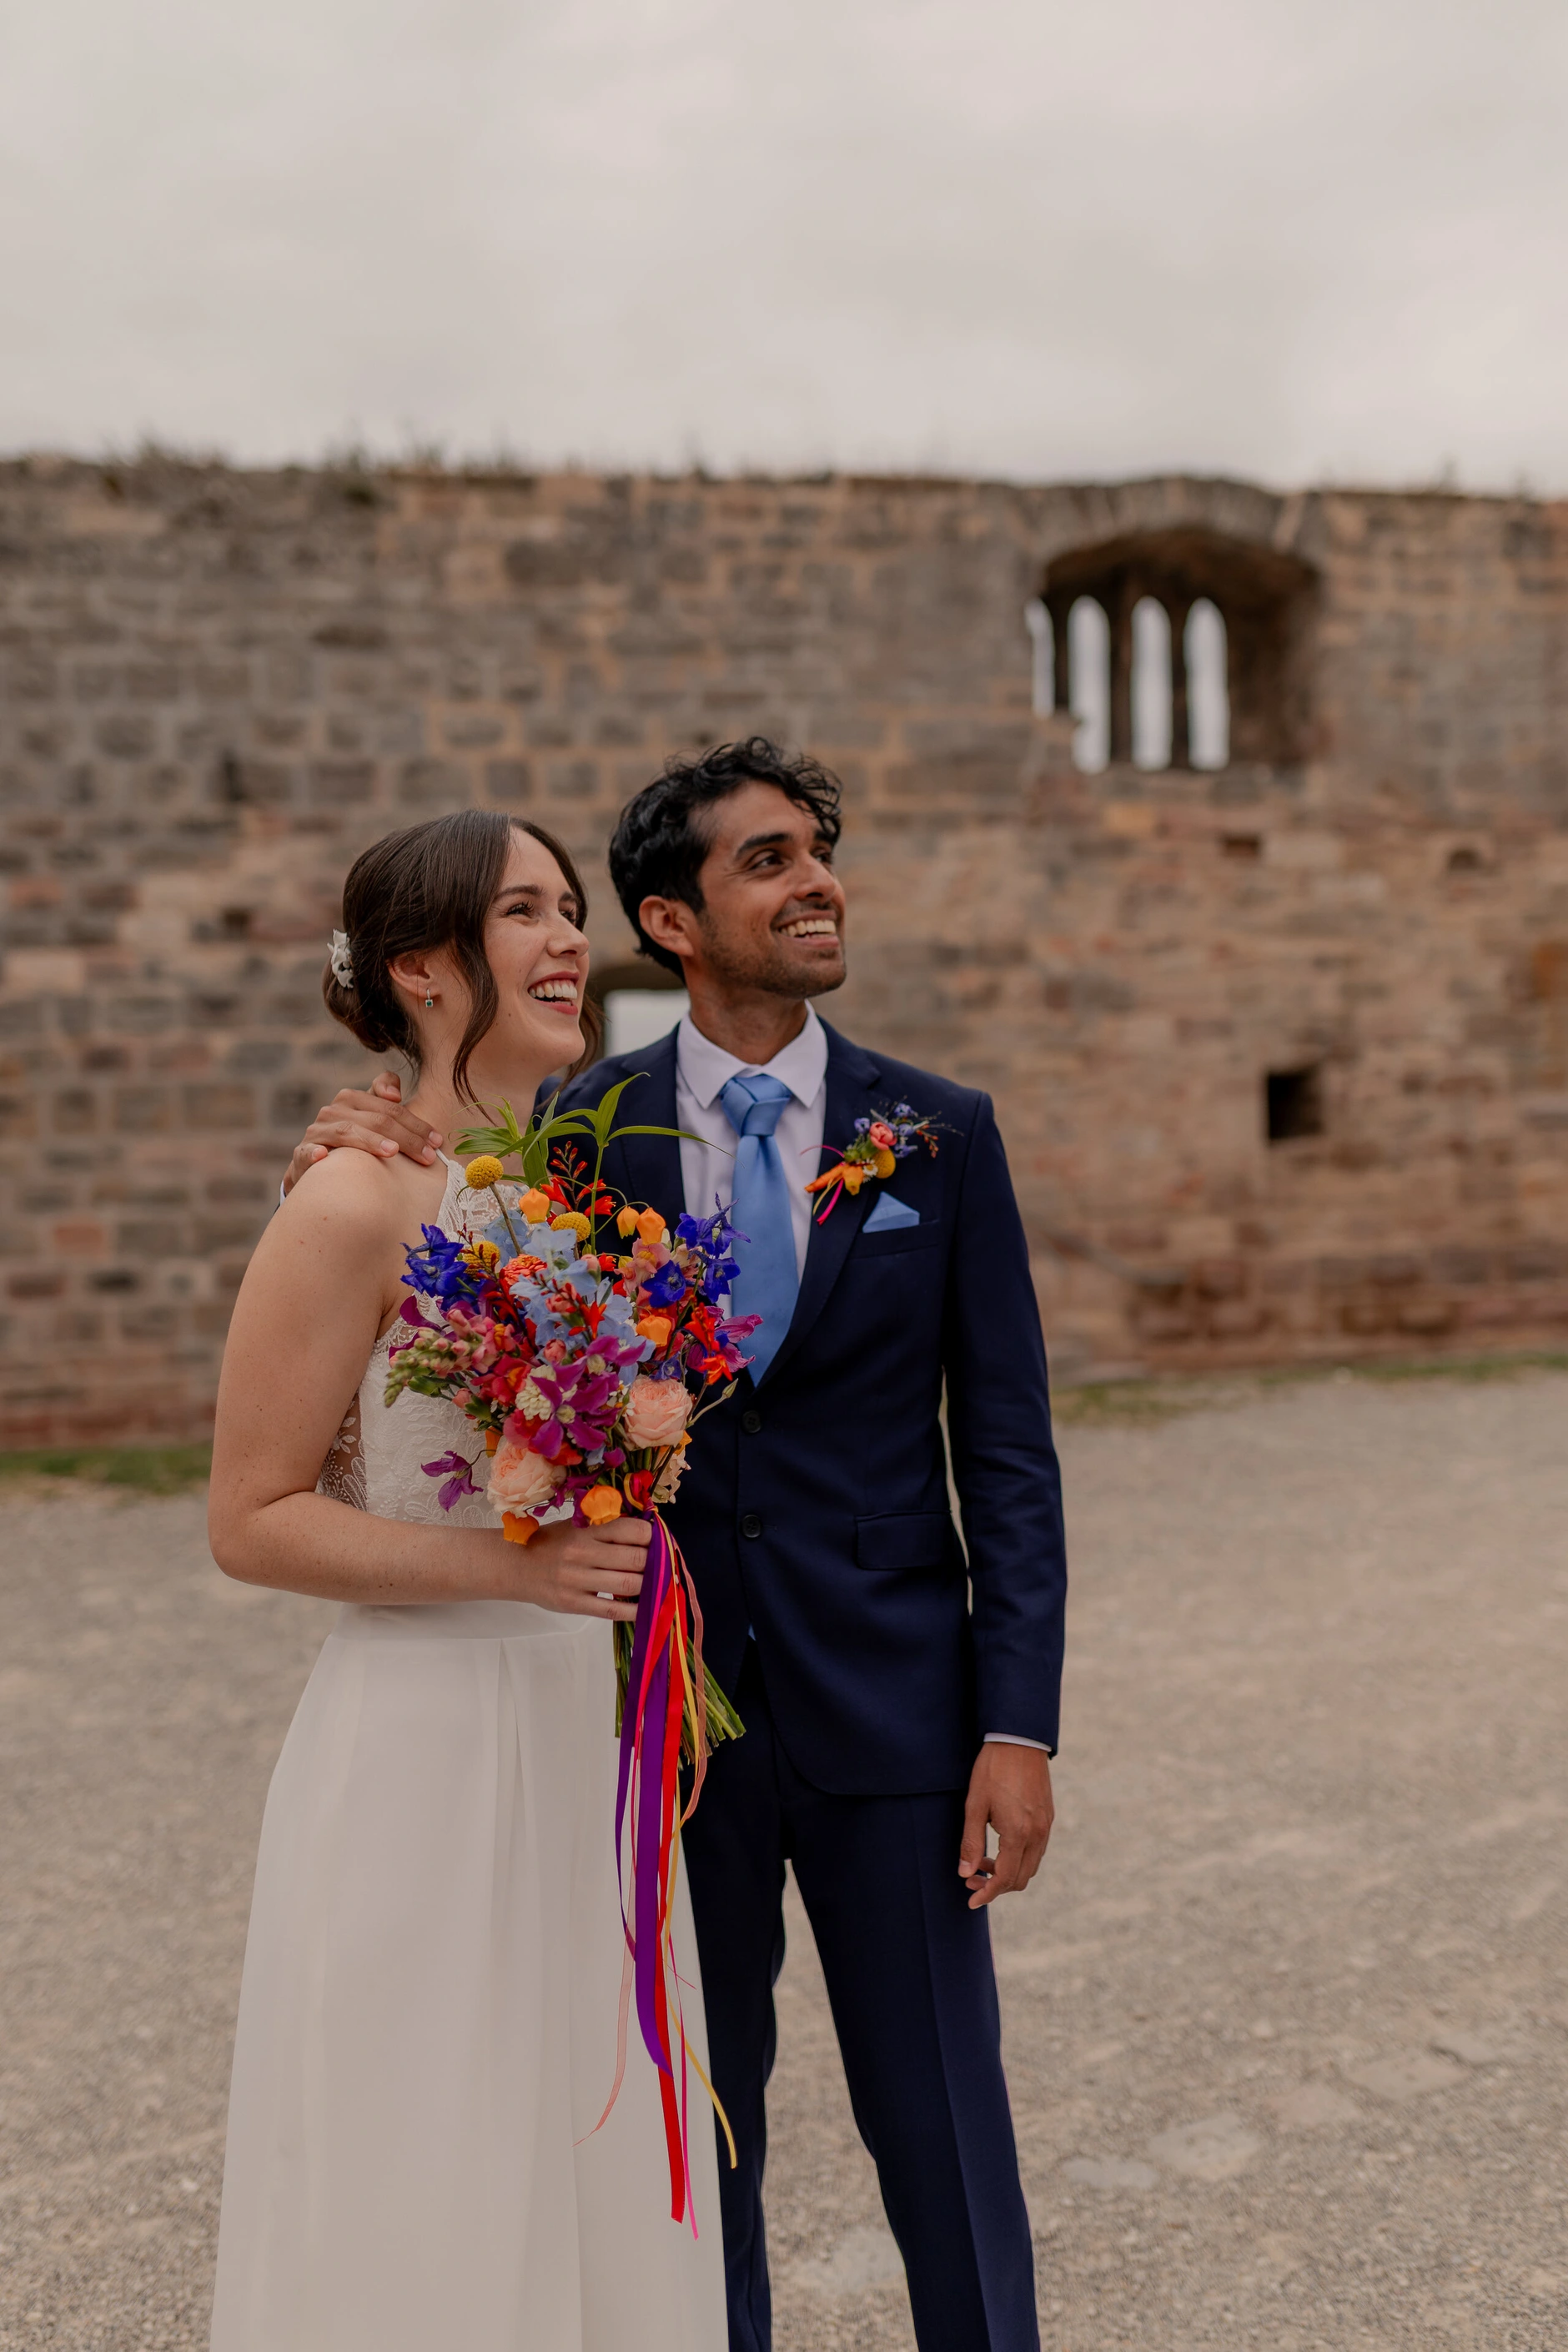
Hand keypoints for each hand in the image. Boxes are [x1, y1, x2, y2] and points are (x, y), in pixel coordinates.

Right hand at [282, 1072, 442, 1195]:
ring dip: (370, 1141)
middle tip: (427, 1156)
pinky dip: (315, 1153)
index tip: (436, 1140)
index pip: (389, 1106)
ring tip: (392, 1153)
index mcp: (352, 1099)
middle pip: (376, 1119)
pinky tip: (324, 1157)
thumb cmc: (352, 1141)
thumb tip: (395, 1093)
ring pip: (347, 1131)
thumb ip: (385, 1098)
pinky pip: (307, 1152)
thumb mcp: (370, 1118)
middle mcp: (333, 1111)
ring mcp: (317, 1132)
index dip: (415, 1122)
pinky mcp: (302, 1155)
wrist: (316, 1169)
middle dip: (406, 1137)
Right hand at [506, 1515, 651, 1620]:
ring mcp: (578, 1581)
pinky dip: (635, 1610)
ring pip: (628, 1584)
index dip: (649, 1535)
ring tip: (654, 1583)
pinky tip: (645, 1607)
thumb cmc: (549, 1543)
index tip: (655, 1540)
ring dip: (648, 1585)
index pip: (629, 1530)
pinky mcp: (574, 1604)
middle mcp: (582, 1555)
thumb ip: (604, 1529)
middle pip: (635, 1559)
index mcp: (585, 1532)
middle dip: (654, 1562)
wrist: (515, 1566)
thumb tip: (644, 1532)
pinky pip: (613, 1610)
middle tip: (660, 1564)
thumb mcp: (573, 1527)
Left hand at [958, 1744, 1053, 1909]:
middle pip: (1021, 1878)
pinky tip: (998, 1848)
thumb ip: (970, 1841)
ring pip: (1030, 1866)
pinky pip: (1036, 1850)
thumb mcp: (974, 1805)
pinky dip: (1018, 1858)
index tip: (971, 1902)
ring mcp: (1046, 1826)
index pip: (1005, 1879)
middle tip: (971, 1880)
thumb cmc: (992, 1769)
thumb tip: (965, 1874)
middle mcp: (1038, 1834)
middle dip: (996, 1886)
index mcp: (1019, 1833)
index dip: (987, 1894)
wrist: (1020, 1740)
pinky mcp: (1048, 1817)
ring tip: (981, 1863)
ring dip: (1008, 1873)